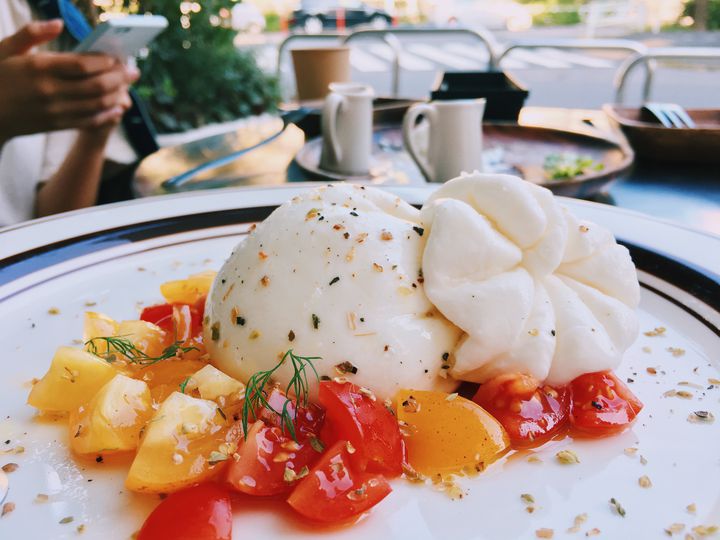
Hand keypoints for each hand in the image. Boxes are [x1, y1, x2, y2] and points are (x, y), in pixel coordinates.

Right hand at [0, 20, 138, 142]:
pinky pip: (90, 121)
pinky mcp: (58, 125)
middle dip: (120, 78)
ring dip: (118, 95)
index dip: (104, 61)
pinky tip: (118, 106)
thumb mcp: (6, 49)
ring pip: (97, 104)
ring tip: (128, 86)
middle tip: (134, 71)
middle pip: (96, 86)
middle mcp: (50, 91)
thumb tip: (58, 23)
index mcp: (39, 68)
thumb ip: (31, 34)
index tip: (116, 57)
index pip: (82, 65)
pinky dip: (108, 114)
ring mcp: (56, 110)